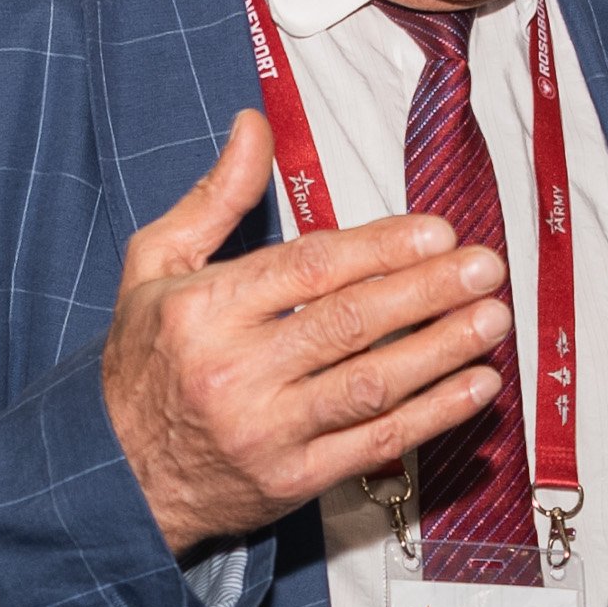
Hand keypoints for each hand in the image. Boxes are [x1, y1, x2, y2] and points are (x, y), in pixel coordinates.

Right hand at [100, 113, 512, 556]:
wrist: (115, 477)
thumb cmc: (142, 364)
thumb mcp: (153, 267)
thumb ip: (213, 198)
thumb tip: (255, 126)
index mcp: (203, 309)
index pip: (309, 269)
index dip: (382, 248)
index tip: (439, 233)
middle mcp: (235, 370)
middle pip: (349, 323)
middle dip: (427, 292)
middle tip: (485, 268)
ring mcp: (266, 431)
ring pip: (370, 385)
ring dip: (442, 351)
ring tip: (492, 319)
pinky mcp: (293, 480)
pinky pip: (374, 443)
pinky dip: (432, 414)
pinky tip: (475, 386)